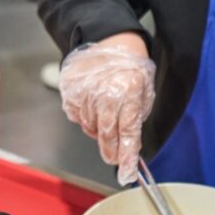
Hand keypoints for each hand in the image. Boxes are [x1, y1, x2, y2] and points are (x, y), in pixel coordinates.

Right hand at [59, 33, 155, 184]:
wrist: (108, 39)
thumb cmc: (131, 66)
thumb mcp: (144, 91)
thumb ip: (136, 118)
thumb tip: (129, 144)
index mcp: (128, 92)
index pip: (127, 134)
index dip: (126, 157)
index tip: (126, 174)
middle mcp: (105, 93)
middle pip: (106, 135)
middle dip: (111, 151)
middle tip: (114, 158)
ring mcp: (84, 91)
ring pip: (89, 128)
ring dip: (98, 130)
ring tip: (106, 114)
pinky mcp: (70, 89)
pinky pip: (76, 116)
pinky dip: (85, 118)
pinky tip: (93, 106)